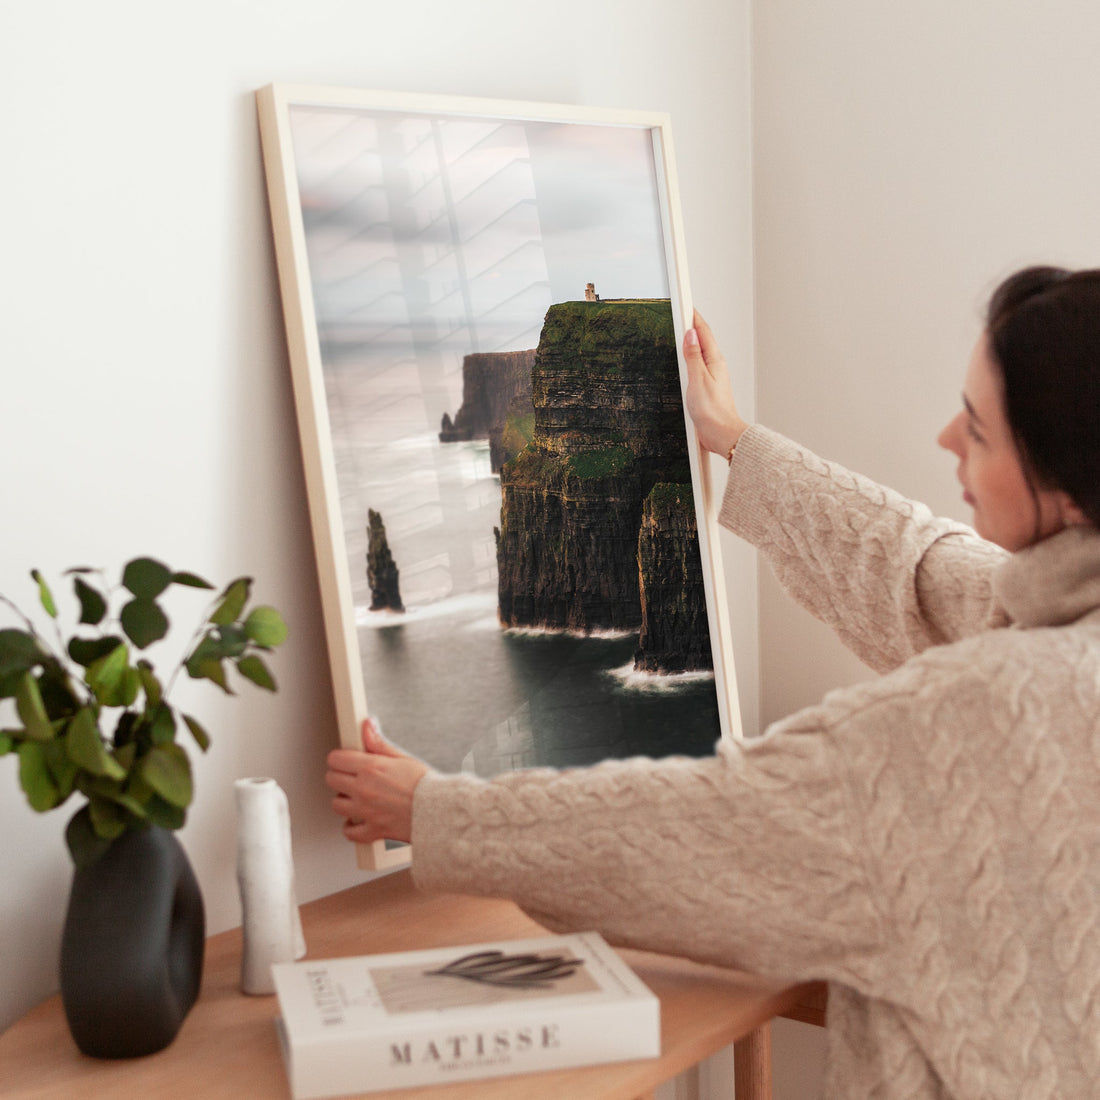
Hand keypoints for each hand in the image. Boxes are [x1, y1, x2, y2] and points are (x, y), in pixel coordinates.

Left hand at [325, 718, 428, 844]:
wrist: (440, 811)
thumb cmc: (426, 785)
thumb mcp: (402, 758)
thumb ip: (379, 743)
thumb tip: (367, 725)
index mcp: (371, 768)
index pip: (336, 759)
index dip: (340, 758)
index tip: (345, 760)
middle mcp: (364, 789)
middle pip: (331, 780)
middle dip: (339, 776)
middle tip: (351, 777)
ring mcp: (366, 811)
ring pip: (336, 805)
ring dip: (344, 800)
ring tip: (356, 797)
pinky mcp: (372, 830)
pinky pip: (349, 832)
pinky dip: (351, 827)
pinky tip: (358, 820)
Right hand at [683, 310, 748, 457]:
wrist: (721, 434)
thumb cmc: (713, 411)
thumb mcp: (698, 380)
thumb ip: (693, 356)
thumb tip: (690, 334)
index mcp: (714, 361)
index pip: (703, 332)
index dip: (693, 317)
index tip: (685, 304)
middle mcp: (715, 366)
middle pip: (702, 340)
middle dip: (692, 325)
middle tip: (682, 312)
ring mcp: (711, 377)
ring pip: (700, 353)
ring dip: (691, 341)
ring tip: (681, 330)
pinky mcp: (707, 388)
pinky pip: (697, 366)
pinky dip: (690, 358)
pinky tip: (684, 360)